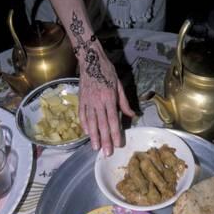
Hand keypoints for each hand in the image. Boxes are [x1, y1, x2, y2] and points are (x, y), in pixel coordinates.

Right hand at [78, 40, 134, 155]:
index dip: (115, 133)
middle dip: (104, 140)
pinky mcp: (81, 100)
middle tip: (106, 153)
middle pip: (102, 124)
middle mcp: (98, 101)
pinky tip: (87, 133)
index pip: (113, 120)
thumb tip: (132, 115)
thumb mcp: (119, 84)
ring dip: (93, 136)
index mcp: (109, 97)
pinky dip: (84, 125)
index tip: (117, 144)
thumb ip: (124, 102)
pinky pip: (82, 115)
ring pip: (91, 122)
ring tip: (95, 148)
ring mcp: (88, 101)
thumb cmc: (107, 71)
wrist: (90, 60)